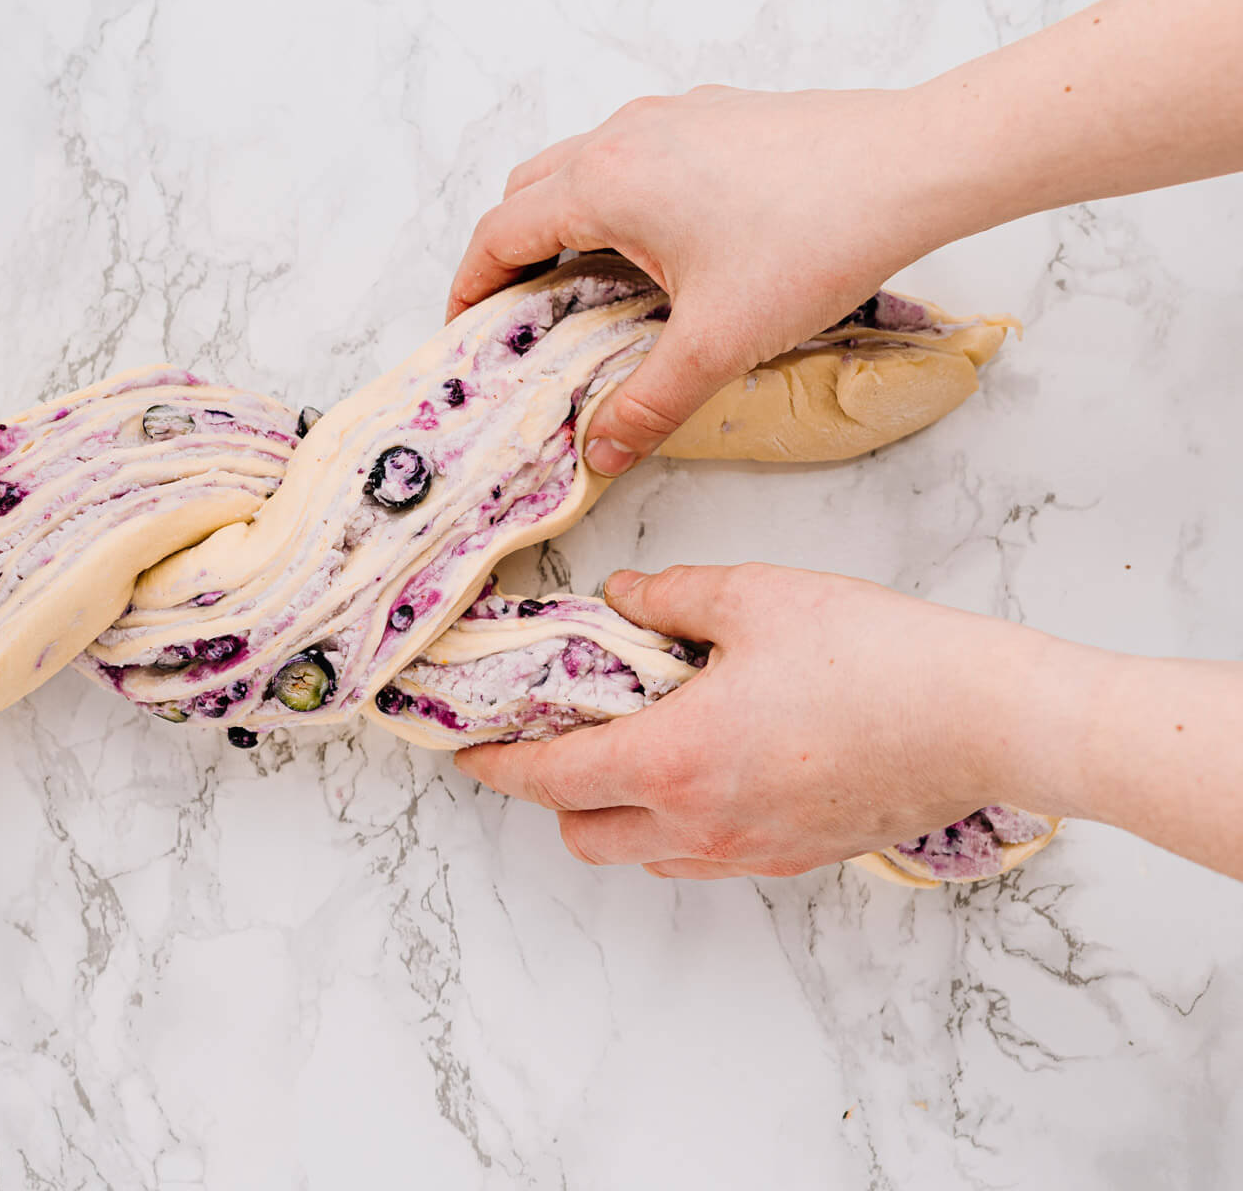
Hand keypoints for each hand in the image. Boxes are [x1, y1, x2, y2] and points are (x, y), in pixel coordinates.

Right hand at [446, 87, 955, 475]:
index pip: (500, 233)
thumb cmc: (815, 238)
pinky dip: (618, 193)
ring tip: (584, 282)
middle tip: (519, 313)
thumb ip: (647, 404)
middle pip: (528, 189)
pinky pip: (638, 150)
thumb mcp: (718, 343)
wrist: (914, 165)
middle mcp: (626, 135)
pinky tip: (663, 243)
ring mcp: (674, 116)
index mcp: (605, 183)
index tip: (466, 328)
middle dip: (509, 251)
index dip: (471, 286)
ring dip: (563, 217)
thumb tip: (601, 453)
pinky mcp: (719, 115)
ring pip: (582, 162)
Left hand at [454, 563, 1064, 878]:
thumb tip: (621, 600)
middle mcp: (699, 825)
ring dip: (616, 810)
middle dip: (552, 791)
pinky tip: (705, 761)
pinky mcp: (796, 857)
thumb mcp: (755, 597)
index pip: (548, 778)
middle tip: (559, 730)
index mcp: (672, 762)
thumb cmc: (877, 655)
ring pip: (642, 853)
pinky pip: (702, 856)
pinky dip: (677, 821)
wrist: (988, 720)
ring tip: (637, 739)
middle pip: (581, 834)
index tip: (464, 748)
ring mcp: (749, 852)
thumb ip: (669, 597)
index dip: (495, 764)